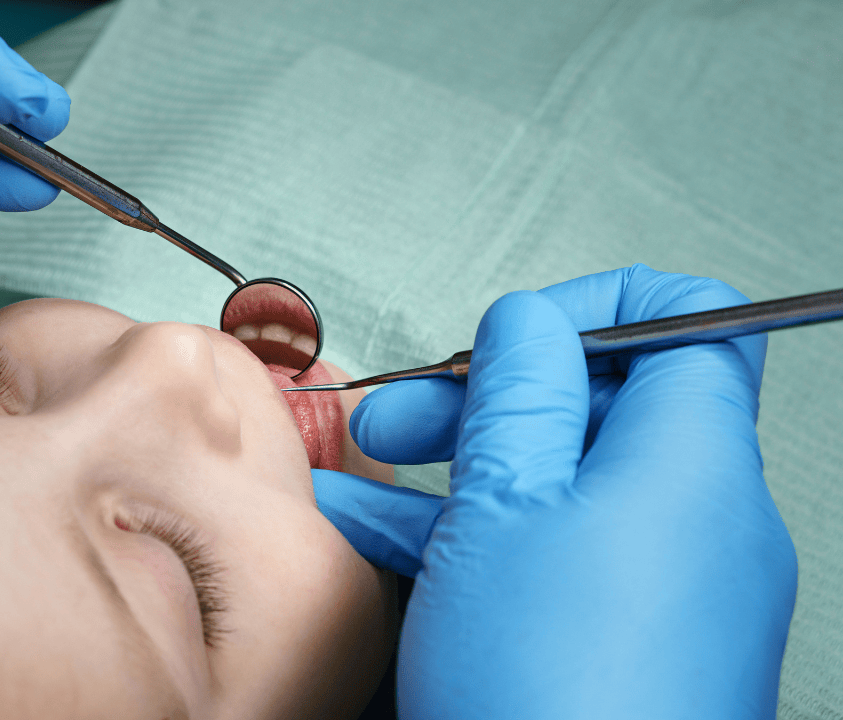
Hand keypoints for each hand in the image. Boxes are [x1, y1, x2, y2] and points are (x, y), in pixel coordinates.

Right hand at [313, 265, 796, 718]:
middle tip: (403, 417)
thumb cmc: (546, 691)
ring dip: (456, 476)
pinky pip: (555, 559)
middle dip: (487, 399)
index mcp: (688, 460)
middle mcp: (697, 518)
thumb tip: (531, 322)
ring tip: (358, 484)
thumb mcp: (503, 507)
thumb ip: (519, 391)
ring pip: (559, 489)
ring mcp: (666, 586)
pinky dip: (476, 541)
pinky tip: (382, 546)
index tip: (516, 333)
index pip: (689, 325)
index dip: (598, 307)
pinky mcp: (628, 642)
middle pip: (599, 408)